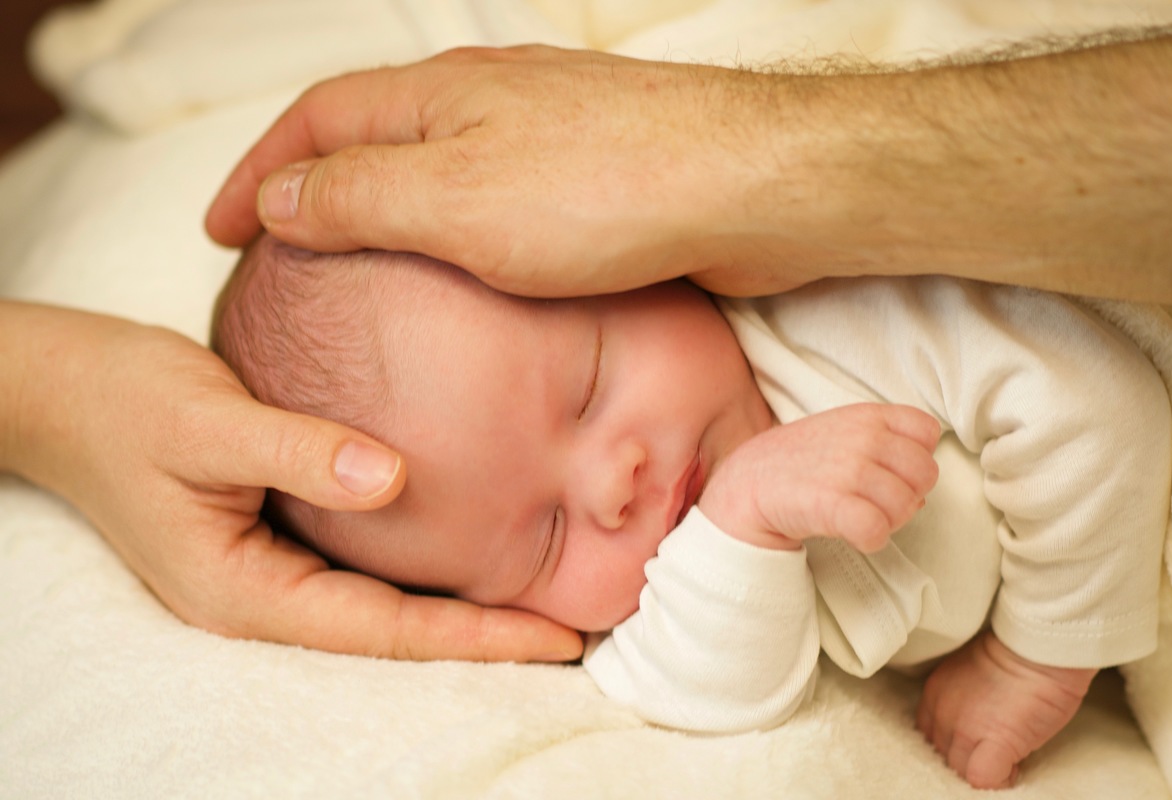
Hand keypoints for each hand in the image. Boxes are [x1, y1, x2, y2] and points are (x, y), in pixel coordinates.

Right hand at [4, 302, 581, 661]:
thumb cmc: (122, 402)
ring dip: (461, 602)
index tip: (558, 636)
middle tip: (578, 624)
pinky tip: (475, 537)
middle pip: (395, 630)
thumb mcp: (205, 422)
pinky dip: (424, 558)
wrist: (63, 387)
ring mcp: (272, 567)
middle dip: (484, 633)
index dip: (476, 637)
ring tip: (547, 589)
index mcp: (244, 591)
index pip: (384, 631)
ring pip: (384, 601)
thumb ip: (295, 451)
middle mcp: (265, 594)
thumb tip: (391, 477)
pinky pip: (364, 560)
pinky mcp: (280, 531)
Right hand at [205, 45, 796, 297]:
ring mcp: (541, 143)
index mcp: (438, 99)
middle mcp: (486, 107)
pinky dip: (452, 241)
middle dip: (313, 191)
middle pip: (370, 140)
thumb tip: (280, 199)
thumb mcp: (458, 200)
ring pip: (435, 175)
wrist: (750, 190)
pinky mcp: (591, 186)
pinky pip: (494, 207)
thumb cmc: (611, 189)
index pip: (315, 122)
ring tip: (352, 272)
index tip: (216, 228)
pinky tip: (461, 283)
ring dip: (382, 215)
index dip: (257, 172)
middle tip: (276, 251)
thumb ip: (362, 196)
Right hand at [698, 404, 939, 550]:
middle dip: (909, 494)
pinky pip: (879, 529)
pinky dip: (872, 539)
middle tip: (877, 502)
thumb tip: (920, 493)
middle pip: (926, 473)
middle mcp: (863, 438)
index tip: (892, 471)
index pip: (927, 431)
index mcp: (867, 416)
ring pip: (907, 505)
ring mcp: (849, 469)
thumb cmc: (798, 462)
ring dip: (889, 521)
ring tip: (860, 517)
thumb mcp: (841, 433)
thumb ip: (884, 448)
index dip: (917, 457)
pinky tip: (853, 534)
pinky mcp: (834, 504)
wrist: (746, 483)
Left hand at [916, 631, 1096, 788]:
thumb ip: (961, 702)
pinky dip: (998, 780)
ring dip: (982, 770)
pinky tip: (1014, 768)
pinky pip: (982, 778)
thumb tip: (974, 729)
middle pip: (942, 756)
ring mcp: (964, 728)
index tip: (976, 742)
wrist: (1037, 647)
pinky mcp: (995, 742)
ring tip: (1008, 759)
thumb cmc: (1014, 653)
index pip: (930, 735)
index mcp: (934, 693)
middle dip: (967, 758)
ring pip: (958, 770)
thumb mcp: (967, 673)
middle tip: (994, 751)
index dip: (954, 743)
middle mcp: (941, 712)